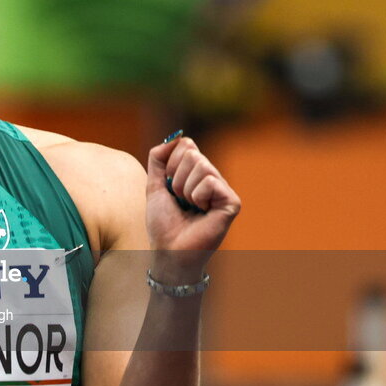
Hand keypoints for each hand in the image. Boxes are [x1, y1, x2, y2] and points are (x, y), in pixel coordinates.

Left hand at [145, 134, 240, 281]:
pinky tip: (201, 212)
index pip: (186, 145)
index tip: (169, 187)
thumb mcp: (154, 185)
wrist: (169, 250)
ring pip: (201, 165)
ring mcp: (223, 189)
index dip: (170, 165)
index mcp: (197, 173)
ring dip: (185, 189)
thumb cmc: (162, 223)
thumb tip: (175, 136)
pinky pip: (210, 181)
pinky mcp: (232, 201)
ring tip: (189, 207)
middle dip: (176, 178)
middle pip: (192, 153)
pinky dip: (197, 197)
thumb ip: (159, 158)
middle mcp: (213, 178)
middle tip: (179, 200)